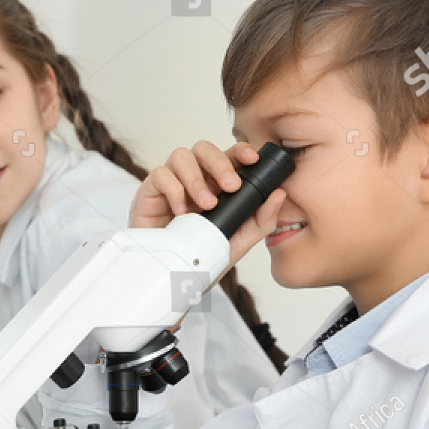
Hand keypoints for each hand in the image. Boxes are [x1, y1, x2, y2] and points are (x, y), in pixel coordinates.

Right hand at [130, 141, 287, 268]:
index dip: (240, 151)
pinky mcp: (149, 191)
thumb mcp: (236, 243)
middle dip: (220, 163)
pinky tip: (181, 211)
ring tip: (207, 204)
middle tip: (231, 187)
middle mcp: (194, 178)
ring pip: (182, 155)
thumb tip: (280, 195)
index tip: (253, 159)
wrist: (167, 280)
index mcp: (215, 184)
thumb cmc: (198, 258)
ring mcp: (171, 183)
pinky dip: (173, 190)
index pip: (228, 156)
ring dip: (197, 178)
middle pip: (205, 148)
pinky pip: (160, 174)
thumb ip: (260, 222)